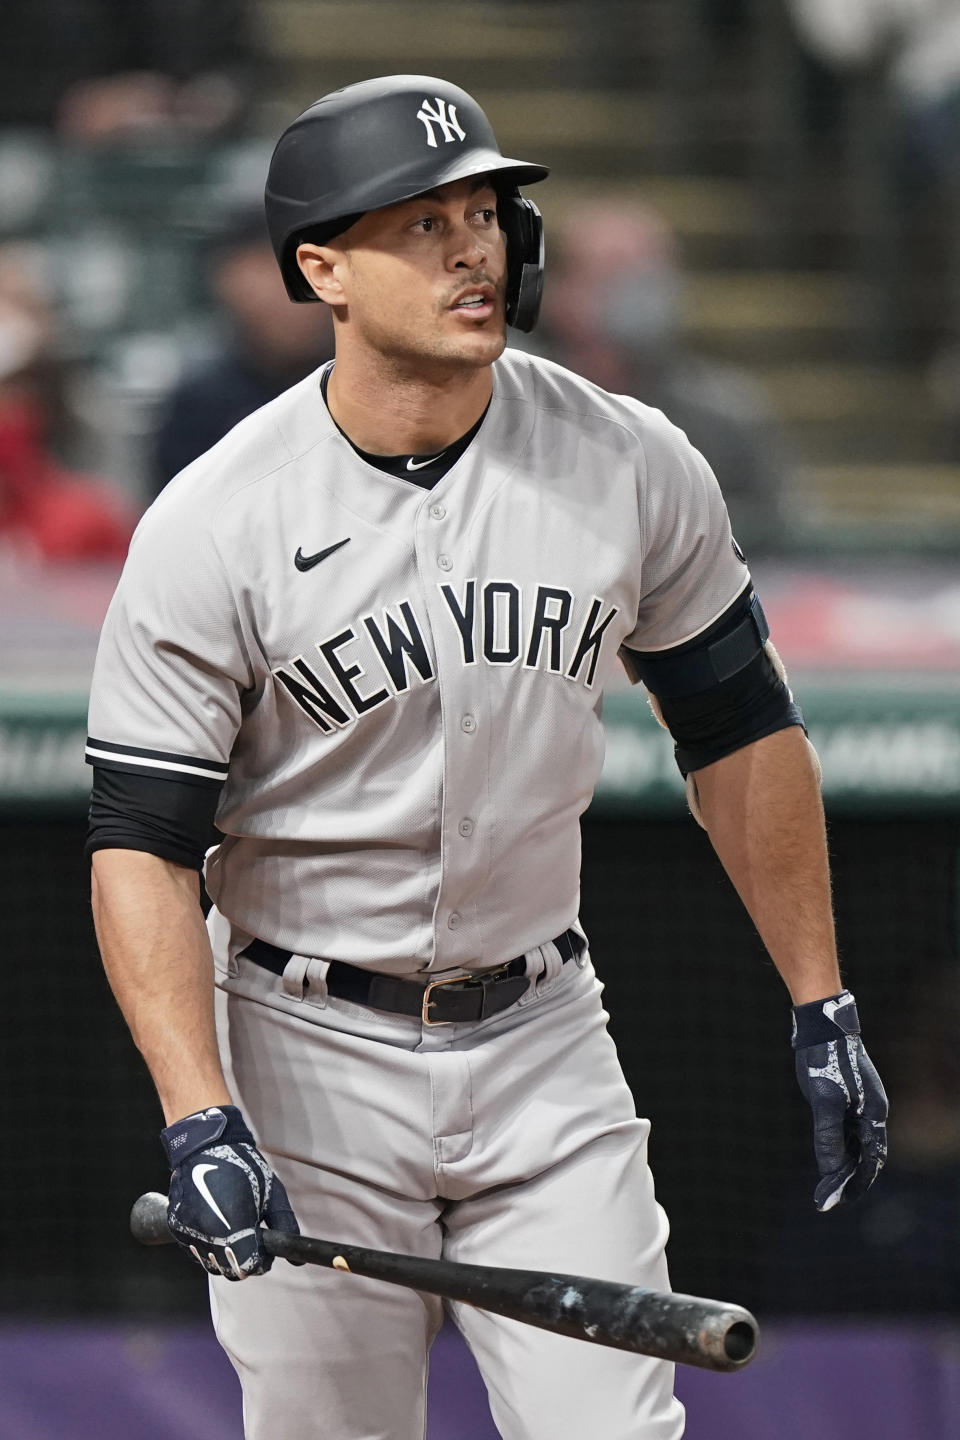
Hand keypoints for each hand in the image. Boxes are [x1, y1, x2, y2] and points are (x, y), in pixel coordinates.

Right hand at [161, 1105, 299, 1279]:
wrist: (206, 1146)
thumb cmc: (242, 1166)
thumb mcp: (272, 1193)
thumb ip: (284, 1226)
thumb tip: (297, 1258)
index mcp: (234, 1226)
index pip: (249, 1266)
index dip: (262, 1261)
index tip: (264, 1250)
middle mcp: (208, 1234)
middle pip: (230, 1271)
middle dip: (245, 1261)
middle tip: (250, 1240)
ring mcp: (190, 1233)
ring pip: (212, 1265)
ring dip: (226, 1257)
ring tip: (233, 1232)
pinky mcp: (177, 1228)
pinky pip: (195, 1252)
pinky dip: (208, 1248)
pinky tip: (217, 1229)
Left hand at [792, 990, 887, 1210]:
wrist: (821, 1025)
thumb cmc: (824, 1060)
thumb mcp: (824, 1101)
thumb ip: (828, 1137)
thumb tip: (831, 1171)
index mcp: (873, 1113)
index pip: (871, 1159)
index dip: (857, 1183)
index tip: (839, 1201)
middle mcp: (872, 1110)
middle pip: (866, 1153)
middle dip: (850, 1177)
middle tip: (830, 1197)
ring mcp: (862, 1102)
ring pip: (857, 1142)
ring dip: (844, 1163)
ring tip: (827, 1182)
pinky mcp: (849, 1095)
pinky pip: (849, 1128)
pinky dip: (840, 1145)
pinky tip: (828, 1155)